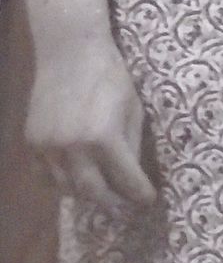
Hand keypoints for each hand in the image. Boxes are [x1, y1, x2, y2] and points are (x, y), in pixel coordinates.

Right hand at [26, 32, 155, 214]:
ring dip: (86, 196)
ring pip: (66, 188)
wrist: (69, 51)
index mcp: (104, 138)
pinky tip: (75, 180)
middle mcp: (73, 147)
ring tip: (101, 197)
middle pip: (93, 193)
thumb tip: (132, 176)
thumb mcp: (133, 109)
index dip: (140, 194)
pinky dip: (61, 182)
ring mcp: (48, 146)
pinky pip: (45, 175)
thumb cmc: (110, 76)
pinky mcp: (32, 141)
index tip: (149, 201)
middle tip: (125, 210)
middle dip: (112, 205)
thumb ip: (132, 145)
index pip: (126, 180)